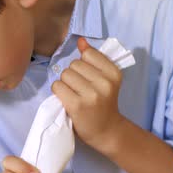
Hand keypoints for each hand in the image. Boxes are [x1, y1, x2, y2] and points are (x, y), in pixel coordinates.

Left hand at [52, 37, 125, 152]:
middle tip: (79, 89)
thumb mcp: (105, 79)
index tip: (88, 77)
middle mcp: (104, 83)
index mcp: (114, 73)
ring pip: (65, 74)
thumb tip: (81, 41)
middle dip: (72, 75)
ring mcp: (91, 94)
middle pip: (74, 64)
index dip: (83, 65)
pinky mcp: (77, 105)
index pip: (88, 54)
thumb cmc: (103, 104)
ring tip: (73, 94)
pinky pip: (58, 86)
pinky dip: (58, 92)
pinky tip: (67, 99)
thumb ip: (94, 59)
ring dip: (64, 83)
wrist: (107, 131)